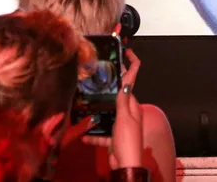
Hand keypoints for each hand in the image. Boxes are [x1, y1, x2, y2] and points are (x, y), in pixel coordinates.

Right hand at [84, 48, 143, 169]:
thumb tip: (125, 81)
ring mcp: (121, 126)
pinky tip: (83, 135)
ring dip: (97, 112)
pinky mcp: (113, 139)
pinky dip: (93, 134)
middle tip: (94, 78)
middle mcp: (129, 113)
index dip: (132, 64)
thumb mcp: (125, 118)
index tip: (126, 51)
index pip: (133, 80)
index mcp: (133, 105)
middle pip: (117, 97)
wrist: (125, 165)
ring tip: (84, 104)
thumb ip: (123, 101)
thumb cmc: (127, 140)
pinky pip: (101, 133)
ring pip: (107, 114)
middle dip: (107, 89)